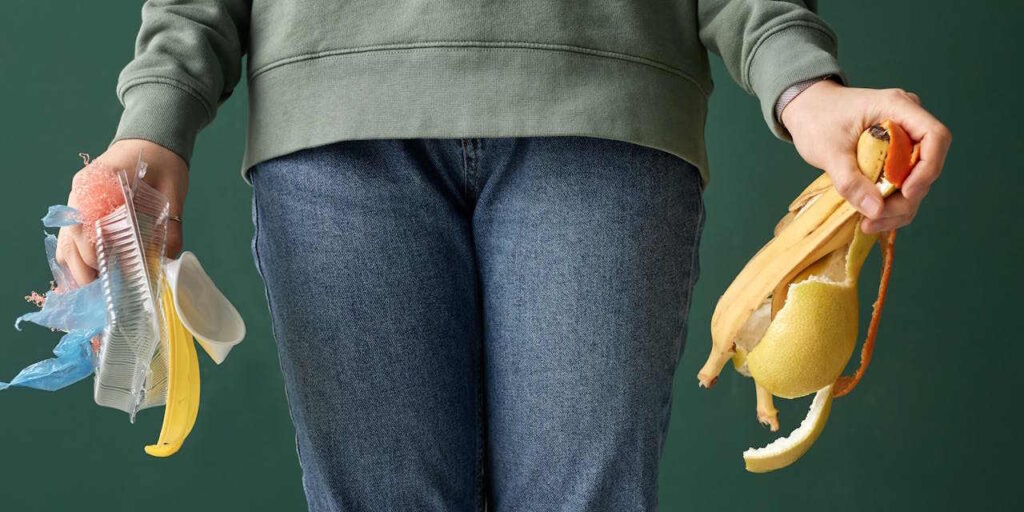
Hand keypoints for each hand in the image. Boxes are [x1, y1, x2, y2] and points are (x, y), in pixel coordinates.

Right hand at [55, 139, 187, 284]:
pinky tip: (91, 277)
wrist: (153, 141)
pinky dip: (78, 258)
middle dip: (83, 268)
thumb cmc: (163, 162)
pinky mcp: (84, 210)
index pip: (85, 224)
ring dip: (77, 267)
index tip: (105, 270)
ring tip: (95, 290)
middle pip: (70, 238)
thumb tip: (168, 258)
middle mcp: (81, 194)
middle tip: (101, 292)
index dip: (93, 251)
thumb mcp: (172, 189)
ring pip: (66, 241)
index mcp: (99, 183)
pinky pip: (72, 238)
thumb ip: (170, 222)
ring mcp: (78, 202)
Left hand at [781, 80, 950, 233]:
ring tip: (868, 224)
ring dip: (899, 206)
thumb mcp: (828, 151)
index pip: (935, 137)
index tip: (906, 193)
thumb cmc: (815, 119)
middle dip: (907, 197)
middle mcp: (907, 121)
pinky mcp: (895, 154)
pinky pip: (902, 181)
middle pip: (927, 164)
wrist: (805, 108)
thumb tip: (875, 210)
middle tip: (876, 217)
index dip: (928, 168)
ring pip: (916, 179)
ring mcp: (904, 138)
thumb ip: (850, 180)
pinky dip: (890, 202)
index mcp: (897, 107)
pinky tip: (871, 218)